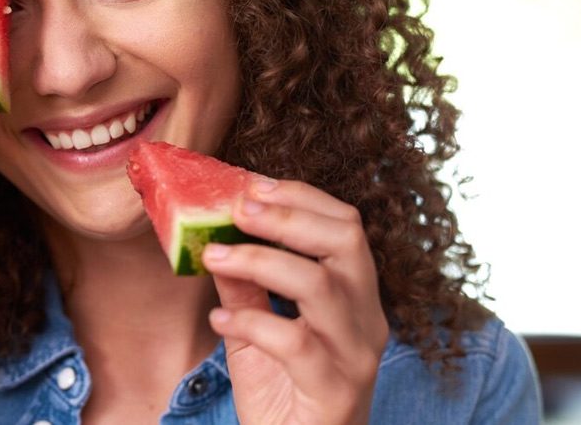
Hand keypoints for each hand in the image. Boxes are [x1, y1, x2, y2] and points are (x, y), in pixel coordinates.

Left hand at [202, 180, 388, 424]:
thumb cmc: (282, 395)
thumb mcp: (257, 332)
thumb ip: (243, 287)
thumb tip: (213, 236)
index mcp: (356, 298)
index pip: (346, 226)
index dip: (300, 197)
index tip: (250, 185)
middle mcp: (366, 321)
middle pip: (346, 242)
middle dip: (287, 216)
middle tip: (236, 209)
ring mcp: (355, 357)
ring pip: (320, 286)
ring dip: (259, 261)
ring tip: (213, 256)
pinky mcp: (334, 392)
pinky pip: (294, 343)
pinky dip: (250, 322)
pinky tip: (218, 321)